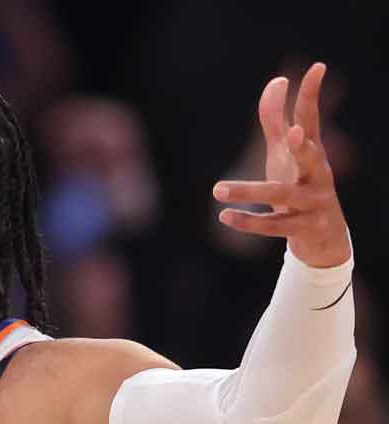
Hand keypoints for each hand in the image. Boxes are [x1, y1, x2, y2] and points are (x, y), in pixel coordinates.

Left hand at [213, 63, 351, 267]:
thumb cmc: (300, 185)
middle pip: (311, 157)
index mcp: (311, 153)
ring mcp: (314, 202)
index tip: (318, 67)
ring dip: (249, 192)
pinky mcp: (305, 227)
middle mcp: (318, 174)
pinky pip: (274, 226)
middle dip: (302, 147)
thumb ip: (277, 121)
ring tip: (217, 189)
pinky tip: (223, 216)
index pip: (311, 119)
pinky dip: (248, 221)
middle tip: (293, 135)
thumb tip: (277, 81)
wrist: (324, 238)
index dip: (312, 94)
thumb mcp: (286, 153)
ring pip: (281, 196)